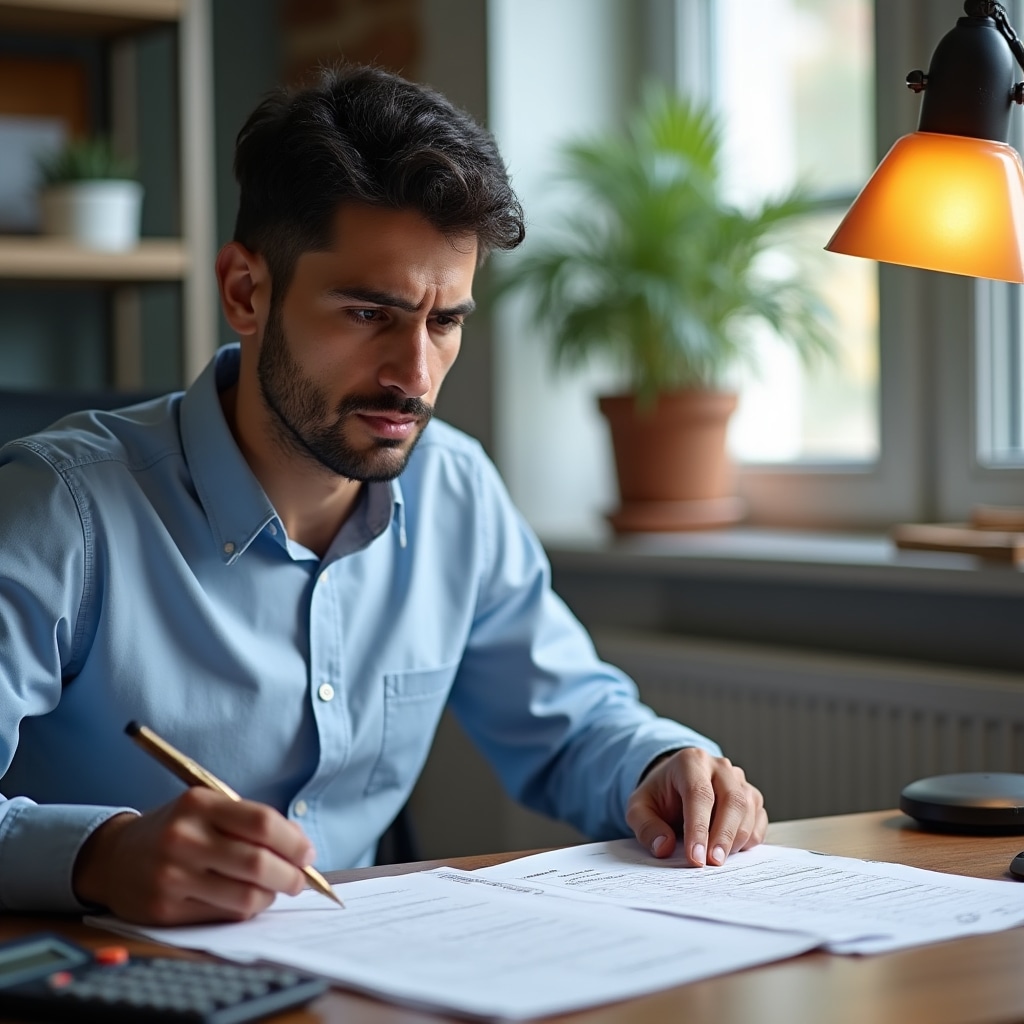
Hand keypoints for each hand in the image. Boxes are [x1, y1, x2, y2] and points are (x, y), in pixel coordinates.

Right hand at [72, 787, 316, 923]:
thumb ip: (251, 821)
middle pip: (258, 864)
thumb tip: (300, 845)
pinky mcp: (165, 911)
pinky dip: (245, 911)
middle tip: (300, 879)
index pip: (262, 823)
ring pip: (245, 897)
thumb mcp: (208, 808)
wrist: (114, 857)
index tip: (307, 853)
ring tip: (272, 889)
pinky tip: (245, 900)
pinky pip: (224, 917)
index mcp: (199, 804)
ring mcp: (172, 877)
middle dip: (291, 876)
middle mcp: (184, 839)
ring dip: (270, 896)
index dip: (294, 842)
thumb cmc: (176, 829)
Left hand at [625, 747, 766, 865]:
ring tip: (717, 858)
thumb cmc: (660, 795)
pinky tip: (731, 850)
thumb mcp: (639, 807)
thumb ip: (646, 827)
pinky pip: (759, 818)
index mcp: (690, 761)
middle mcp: (719, 767)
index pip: (699, 793)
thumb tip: (664, 847)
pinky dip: (750, 838)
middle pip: (732, 800)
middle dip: (723, 835)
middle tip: (712, 863)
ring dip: (736, 839)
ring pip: (748, 809)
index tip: (695, 857)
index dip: (699, 827)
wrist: (675, 783)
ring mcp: (739, 780)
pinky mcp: (751, 796)